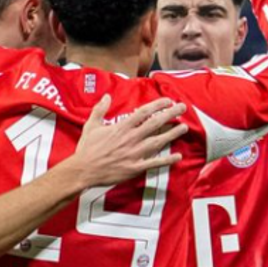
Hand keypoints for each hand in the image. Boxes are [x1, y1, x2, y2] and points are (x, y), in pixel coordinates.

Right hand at [66, 95, 186, 188]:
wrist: (83, 170)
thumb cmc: (87, 149)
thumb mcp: (91, 125)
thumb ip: (100, 109)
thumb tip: (107, 96)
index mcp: (121, 127)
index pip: (143, 112)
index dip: (158, 105)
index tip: (168, 100)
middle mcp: (130, 138)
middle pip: (155, 123)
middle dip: (170, 114)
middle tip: (182, 108)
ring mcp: (134, 153)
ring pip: (158, 141)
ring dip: (172, 134)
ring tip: (184, 128)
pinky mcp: (135, 168)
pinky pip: (154, 163)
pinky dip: (167, 160)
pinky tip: (178, 157)